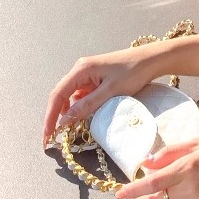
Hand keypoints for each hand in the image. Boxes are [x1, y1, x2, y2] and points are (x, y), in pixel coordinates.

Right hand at [42, 45, 164, 146]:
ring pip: (72, 96)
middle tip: (53, 138)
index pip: (58, 95)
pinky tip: (87, 115)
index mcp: (81, 69)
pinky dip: (82, 106)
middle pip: (61, 95)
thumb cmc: (133, 72)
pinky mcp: (96, 79)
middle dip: (57, 116)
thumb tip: (64, 120)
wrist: (151, 60)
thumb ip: (87, 105)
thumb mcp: (111, 92)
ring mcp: (88, 74)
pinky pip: (83, 95)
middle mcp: (80, 70)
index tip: (47, 136)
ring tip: (71, 128)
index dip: (50, 117)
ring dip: (71, 112)